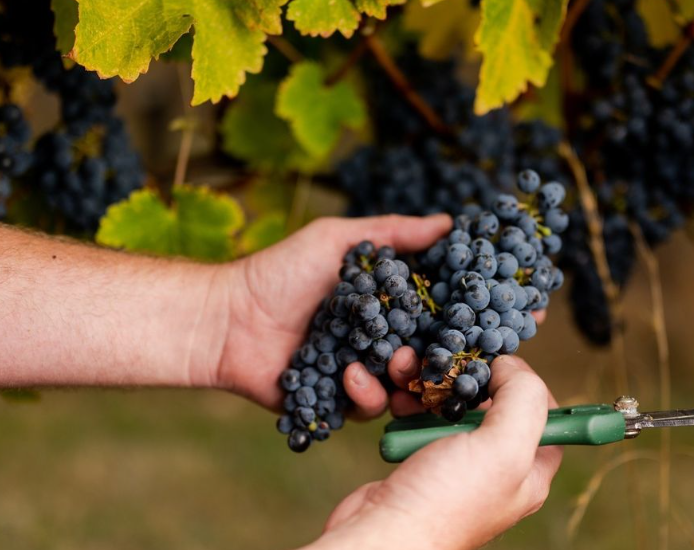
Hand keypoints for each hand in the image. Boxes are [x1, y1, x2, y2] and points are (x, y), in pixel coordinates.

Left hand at [209, 214, 451, 412]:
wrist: (228, 319)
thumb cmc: (280, 272)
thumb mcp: (336, 239)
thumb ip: (393, 232)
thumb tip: (448, 221)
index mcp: (380, 306)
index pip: (428, 318)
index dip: (448, 324)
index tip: (463, 323)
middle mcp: (372, 340)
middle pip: (419, 359)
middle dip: (426, 362)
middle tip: (414, 355)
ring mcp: (355, 373)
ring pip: (399, 390)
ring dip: (400, 383)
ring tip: (389, 369)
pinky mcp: (335, 402)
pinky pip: (366, 410)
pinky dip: (365, 397)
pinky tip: (349, 378)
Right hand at [304, 355, 561, 549]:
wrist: (383, 532)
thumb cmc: (446, 501)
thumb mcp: (504, 448)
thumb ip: (523, 399)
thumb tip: (511, 365)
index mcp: (528, 472)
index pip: (548, 417)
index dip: (529, 386)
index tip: (502, 367)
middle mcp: (496, 469)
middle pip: (497, 406)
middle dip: (471, 383)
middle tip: (454, 373)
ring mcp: (456, 465)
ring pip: (455, 409)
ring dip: (435, 392)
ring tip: (417, 387)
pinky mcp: (421, 460)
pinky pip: (422, 420)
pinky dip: (411, 407)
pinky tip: (401, 406)